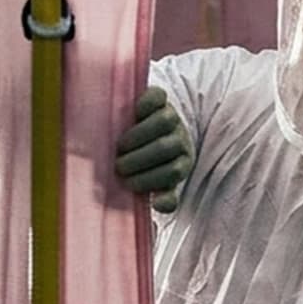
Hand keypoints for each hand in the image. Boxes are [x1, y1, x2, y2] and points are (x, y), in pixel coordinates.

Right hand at [115, 86, 193, 212]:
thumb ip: (161, 193)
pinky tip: (131, 115)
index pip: (174, 172)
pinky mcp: (160, 98)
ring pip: (164, 121)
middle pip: (167, 146)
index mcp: (183, 161)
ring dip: (139, 136)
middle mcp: (180, 137)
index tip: (129, 186)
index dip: (150, 180)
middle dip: (140, 160)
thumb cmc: (147, 164)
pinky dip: (144, 105)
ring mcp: (171, 116)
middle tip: (119, 167)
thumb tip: (161, 206)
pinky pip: (157, 98)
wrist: (146, 131)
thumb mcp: (156, 181)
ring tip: (120, 146)